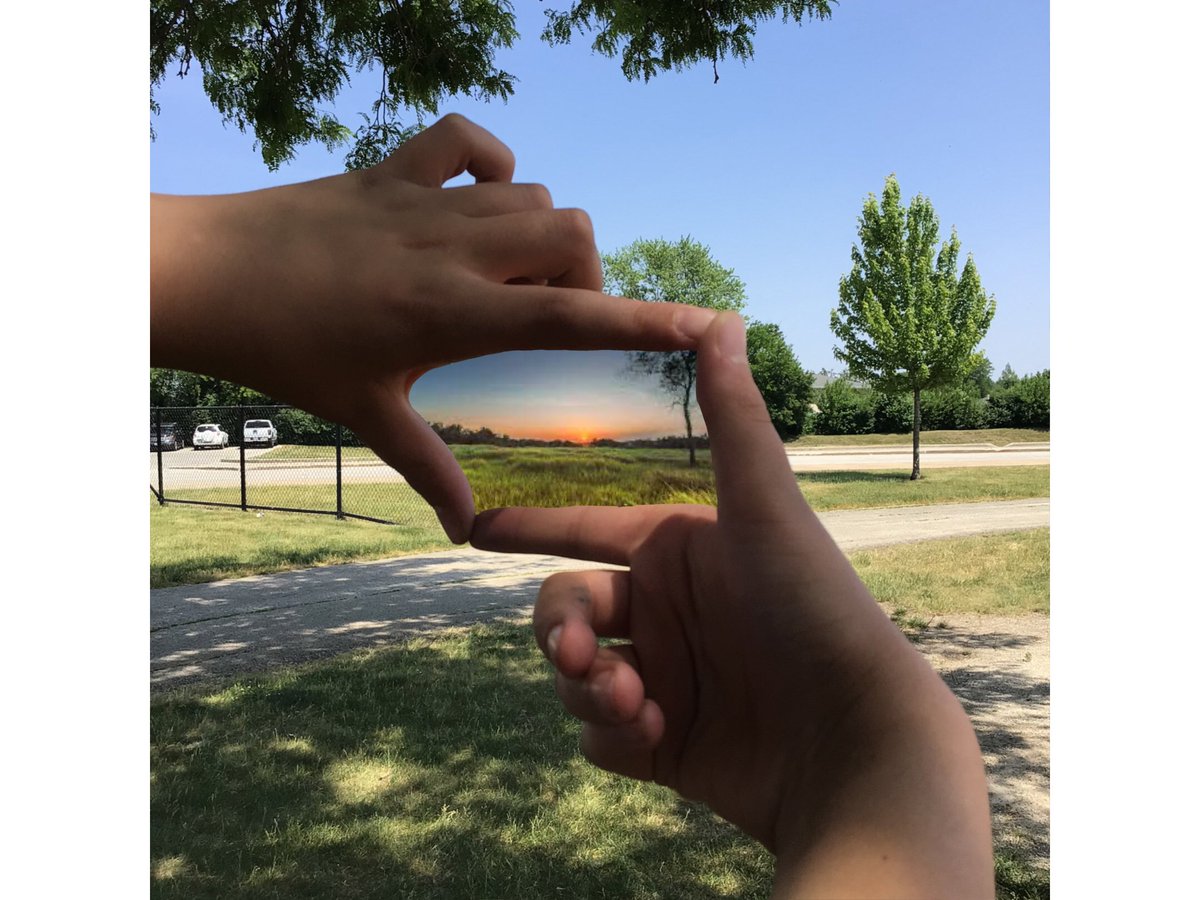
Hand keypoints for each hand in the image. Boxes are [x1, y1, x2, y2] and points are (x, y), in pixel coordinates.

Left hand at [151, 114, 716, 541]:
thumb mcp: (363, 415)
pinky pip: (467, 138)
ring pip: (530, 192)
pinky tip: (478, 199)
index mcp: (454, 312)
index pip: (572, 315)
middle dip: (583, 275)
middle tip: (546, 316)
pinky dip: (491, 161)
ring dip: (540, 232)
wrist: (206, 275)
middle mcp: (453, 248)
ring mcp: (423, 200)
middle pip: (570, 234)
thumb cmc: (283, 350)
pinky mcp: (392, 169)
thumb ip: (427, 468)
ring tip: (507, 275)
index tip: (709, 322)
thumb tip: (465, 529)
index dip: (648, 318)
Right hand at [471, 313, 993, 897]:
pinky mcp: (663, 743)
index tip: (473, 527)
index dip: (529, 526)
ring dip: (587, 687)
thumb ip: (732, 416)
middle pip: (564, 608)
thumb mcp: (765, 507)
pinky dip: (611, 733)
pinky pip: (597, 735)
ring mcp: (660, 678)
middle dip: (559, 630)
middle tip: (577, 654)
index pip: (581, 531)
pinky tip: (654, 734)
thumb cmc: (814, 607)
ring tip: (635, 703)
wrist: (851, 738)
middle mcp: (663, 611)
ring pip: (572, 675)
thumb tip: (721, 315)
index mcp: (674, 552)